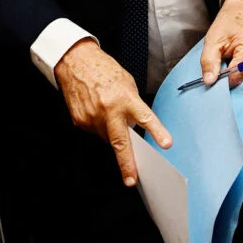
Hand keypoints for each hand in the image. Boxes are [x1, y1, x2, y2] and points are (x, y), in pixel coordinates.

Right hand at [54, 39, 171, 186]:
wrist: (76, 62)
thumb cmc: (104, 70)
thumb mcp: (127, 84)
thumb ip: (133, 106)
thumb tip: (135, 126)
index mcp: (125, 98)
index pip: (145, 117)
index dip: (157, 131)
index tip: (166, 144)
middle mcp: (108, 109)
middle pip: (120, 142)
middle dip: (126, 163)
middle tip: (131, 179)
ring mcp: (92, 117)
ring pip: (106, 137)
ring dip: (111, 131)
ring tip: (107, 111)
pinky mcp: (80, 121)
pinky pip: (94, 130)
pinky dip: (98, 124)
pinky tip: (95, 109)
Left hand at [200, 0, 242, 88]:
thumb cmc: (229, 23)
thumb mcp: (213, 39)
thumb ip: (209, 61)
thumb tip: (209, 81)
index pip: (235, 78)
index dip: (221, 80)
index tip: (212, 76)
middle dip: (228, 83)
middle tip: (217, 72)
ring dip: (234, 80)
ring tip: (226, 65)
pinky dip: (240, 77)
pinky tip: (233, 67)